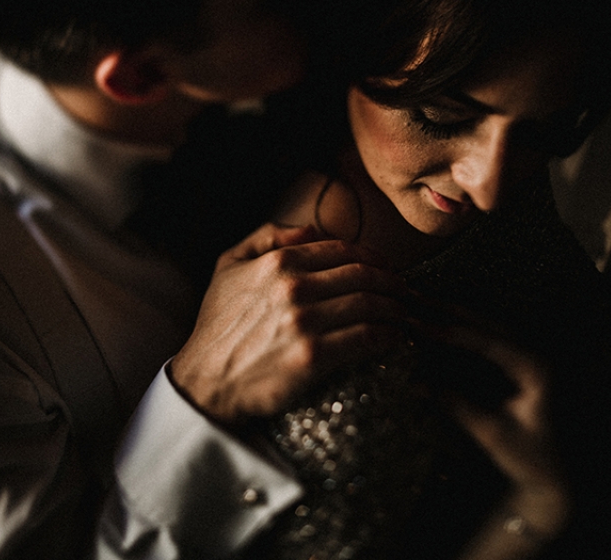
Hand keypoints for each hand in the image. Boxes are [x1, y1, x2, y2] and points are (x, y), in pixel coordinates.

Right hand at [170, 223, 409, 422]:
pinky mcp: (313, 356)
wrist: (205, 381)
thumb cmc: (217, 326)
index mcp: (278, 262)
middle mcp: (294, 286)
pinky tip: (396, 338)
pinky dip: (389, 335)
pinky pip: (367, 338)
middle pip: (364, 275)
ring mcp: (304, 321)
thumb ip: (265, 237)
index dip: (374, 257)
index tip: (387, 268)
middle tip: (406, 292)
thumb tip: (309, 229)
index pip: (343, 250)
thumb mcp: (228, 266)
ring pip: (370, 304)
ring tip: (406, 315)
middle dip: (393, 282)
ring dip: (397, 308)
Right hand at [424, 319, 571, 538]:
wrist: (555, 475)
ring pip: (489, 327)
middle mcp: (536, 356)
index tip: (423, 326)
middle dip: (451, 311)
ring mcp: (529, 359)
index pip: (490, 341)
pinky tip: (442, 325)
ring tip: (423, 304)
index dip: (454, 332)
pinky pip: (490, 340)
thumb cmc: (530, 457)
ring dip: (457, 316)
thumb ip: (457, 406)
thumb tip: (417, 385)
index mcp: (536, 369)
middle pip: (489, 324)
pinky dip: (465, 331)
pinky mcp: (520, 367)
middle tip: (416, 300)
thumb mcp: (491, 433)